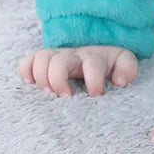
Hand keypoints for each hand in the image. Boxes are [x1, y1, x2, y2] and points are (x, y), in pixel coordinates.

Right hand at [18, 45, 138, 96]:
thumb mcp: (123, 65)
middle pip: (59, 62)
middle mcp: (74, 56)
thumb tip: (120, 80)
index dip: (94, 80)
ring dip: (42, 77)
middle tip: (64, 97)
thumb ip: (127, 69)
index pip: (93, 64)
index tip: (96, 95)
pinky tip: (30, 84)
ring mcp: (58, 57)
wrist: (99, 56)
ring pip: (42, 58)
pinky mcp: (44, 62)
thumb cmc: (111, 67)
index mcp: (95, 58)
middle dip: (58, 80)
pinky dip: (26, 71)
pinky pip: (28, 60)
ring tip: (47, 94)